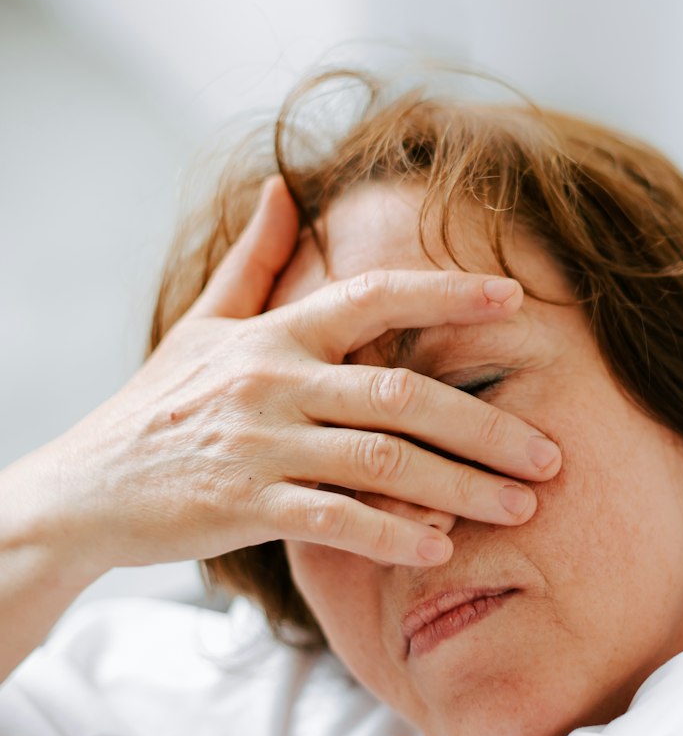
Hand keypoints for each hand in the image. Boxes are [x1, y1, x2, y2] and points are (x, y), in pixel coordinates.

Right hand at [39, 177, 561, 578]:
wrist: (80, 489)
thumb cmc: (154, 405)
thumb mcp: (202, 324)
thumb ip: (254, 260)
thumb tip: (284, 187)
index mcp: (275, 333)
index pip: (373, 297)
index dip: (447, 294)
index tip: (515, 299)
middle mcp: (272, 381)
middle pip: (400, 392)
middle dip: (485, 425)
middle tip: (550, 455)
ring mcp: (257, 444)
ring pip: (380, 460)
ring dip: (459, 486)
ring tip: (520, 508)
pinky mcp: (240, 506)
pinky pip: (332, 520)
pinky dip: (390, 535)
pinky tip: (438, 549)